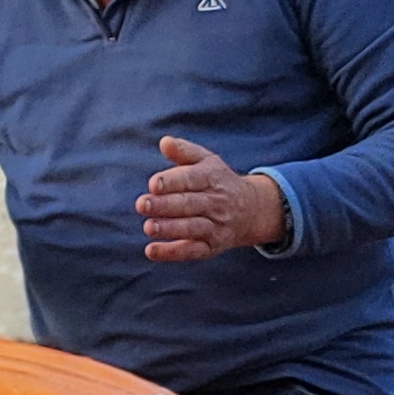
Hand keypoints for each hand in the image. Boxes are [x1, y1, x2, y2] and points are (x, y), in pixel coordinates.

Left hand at [138, 137, 287, 263]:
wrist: (251, 209)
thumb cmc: (217, 181)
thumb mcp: (206, 161)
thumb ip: (184, 151)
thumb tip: (164, 142)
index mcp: (212, 178)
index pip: (191, 179)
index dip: (172, 182)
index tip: (153, 184)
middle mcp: (216, 202)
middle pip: (189, 204)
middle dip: (165, 205)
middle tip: (142, 204)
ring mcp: (215, 226)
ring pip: (192, 228)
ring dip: (170, 229)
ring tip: (148, 227)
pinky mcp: (211, 246)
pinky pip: (192, 251)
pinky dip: (172, 252)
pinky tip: (151, 251)